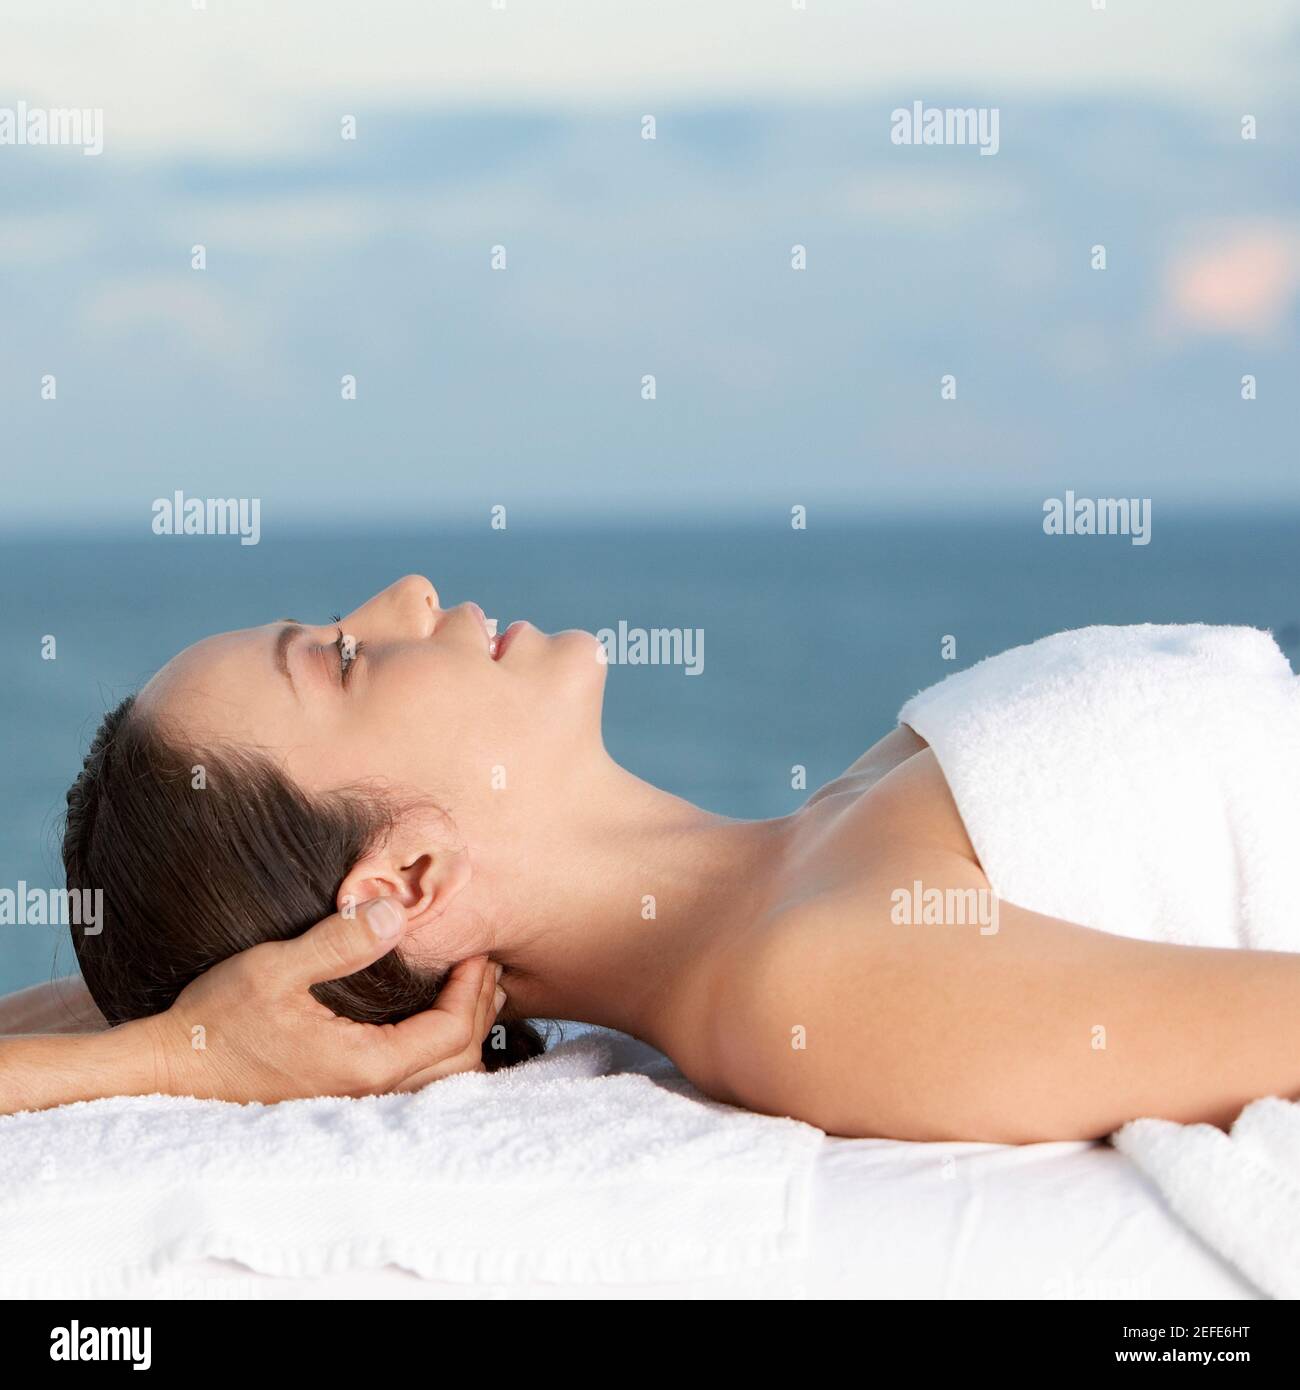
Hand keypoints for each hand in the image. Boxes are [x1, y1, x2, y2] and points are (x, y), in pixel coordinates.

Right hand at [139, 898, 505, 1102]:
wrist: (171, 1071)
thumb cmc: (217, 1020)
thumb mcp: (275, 968)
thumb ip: (339, 942)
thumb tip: (395, 913)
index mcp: (363, 1064)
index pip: (450, 1032)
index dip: (473, 990)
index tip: (478, 952)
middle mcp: (369, 1093)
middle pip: (458, 1062)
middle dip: (479, 1012)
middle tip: (485, 969)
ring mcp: (356, 1103)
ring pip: (440, 1082)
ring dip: (465, 1037)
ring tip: (473, 994)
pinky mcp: (343, 1100)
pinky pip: (415, 1087)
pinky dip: (440, 1056)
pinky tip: (433, 1026)